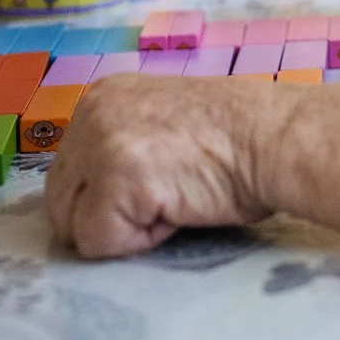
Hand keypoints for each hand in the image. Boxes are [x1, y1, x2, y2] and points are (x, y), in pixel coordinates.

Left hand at [45, 74, 273, 257]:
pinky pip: (101, 242)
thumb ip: (122, 144)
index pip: (69, 171)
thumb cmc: (239, 136)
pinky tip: (179, 208)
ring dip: (125, 228)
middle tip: (167, 196)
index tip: (158, 182)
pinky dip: (141, 241)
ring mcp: (100, 143)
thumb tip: (93, 195)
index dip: (109, 194)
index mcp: (102, 96)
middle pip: (61, 200)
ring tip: (174, 199)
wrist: (277, 137)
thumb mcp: (162, 123)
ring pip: (76, 224)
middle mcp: (91, 113)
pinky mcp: (116, 179)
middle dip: (108, 215)